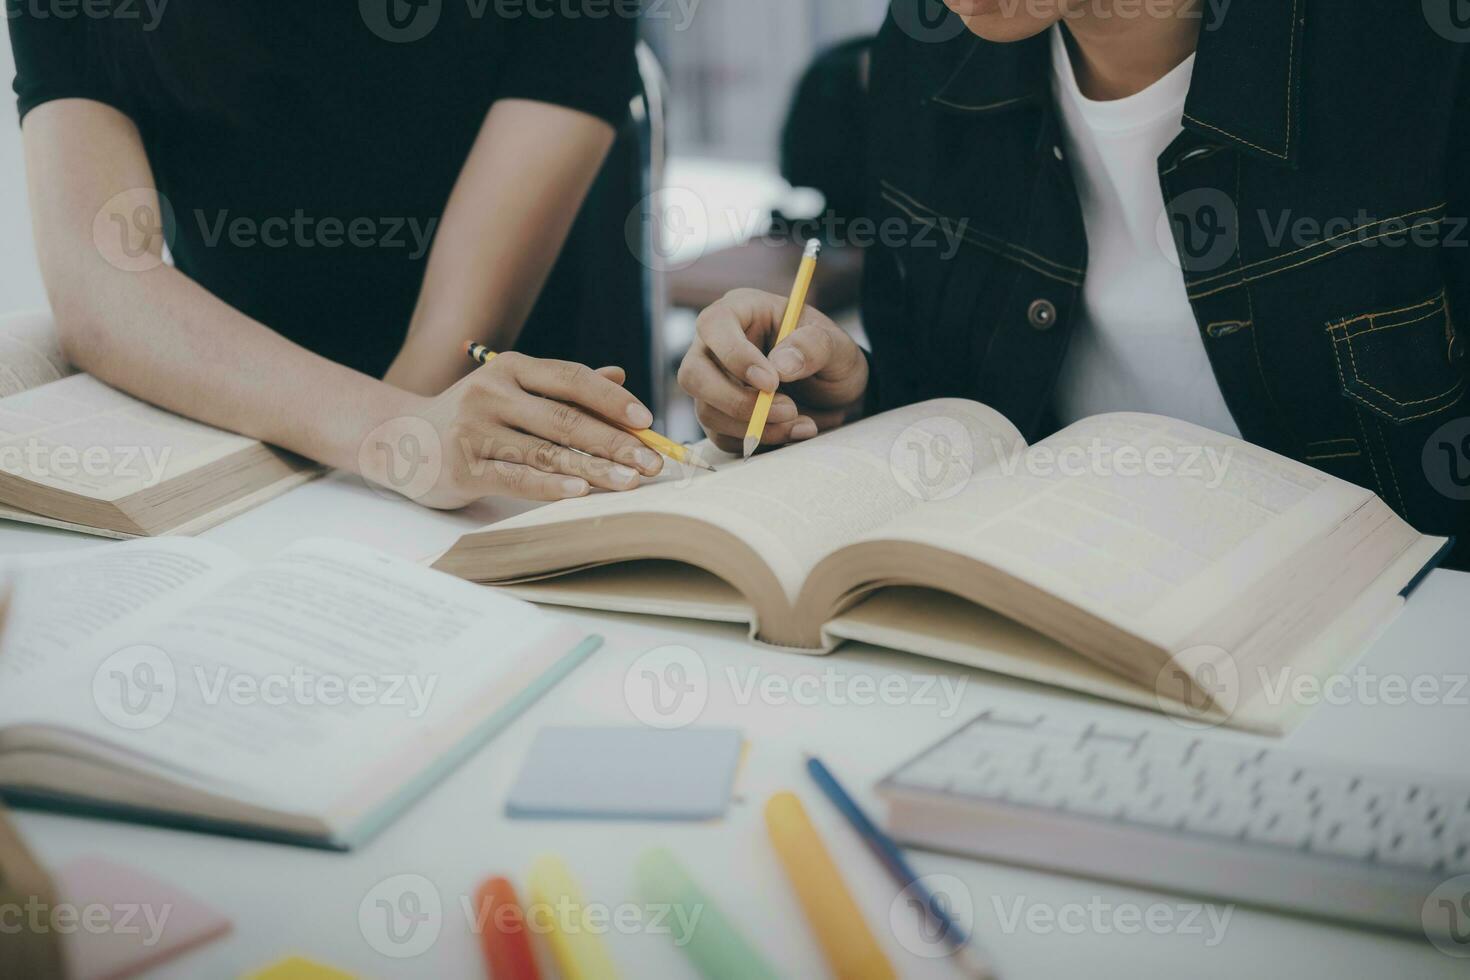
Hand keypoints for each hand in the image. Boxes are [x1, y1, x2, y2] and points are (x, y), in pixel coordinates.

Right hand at [363, 353, 663, 507]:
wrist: (399, 439)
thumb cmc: (472, 417)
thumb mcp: (514, 390)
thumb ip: (564, 386)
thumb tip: (620, 378)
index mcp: (511, 368)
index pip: (571, 379)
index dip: (612, 400)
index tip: (647, 421)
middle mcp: (492, 393)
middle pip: (566, 418)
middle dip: (615, 442)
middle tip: (652, 462)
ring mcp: (474, 429)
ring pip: (547, 452)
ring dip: (594, 469)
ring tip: (630, 482)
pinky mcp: (463, 466)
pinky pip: (516, 477)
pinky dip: (551, 486)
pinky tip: (581, 492)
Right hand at [678, 288, 868, 454]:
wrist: (837, 394)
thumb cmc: (831, 358)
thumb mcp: (835, 345)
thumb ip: (813, 346)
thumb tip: (780, 365)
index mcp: (741, 311)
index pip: (714, 326)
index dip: (735, 356)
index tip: (772, 382)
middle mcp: (716, 346)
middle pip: (694, 375)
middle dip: (737, 402)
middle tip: (787, 409)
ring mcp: (713, 383)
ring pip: (707, 412)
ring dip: (755, 426)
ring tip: (801, 421)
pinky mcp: (720, 416)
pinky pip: (722, 437)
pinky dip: (758, 441)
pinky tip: (793, 431)